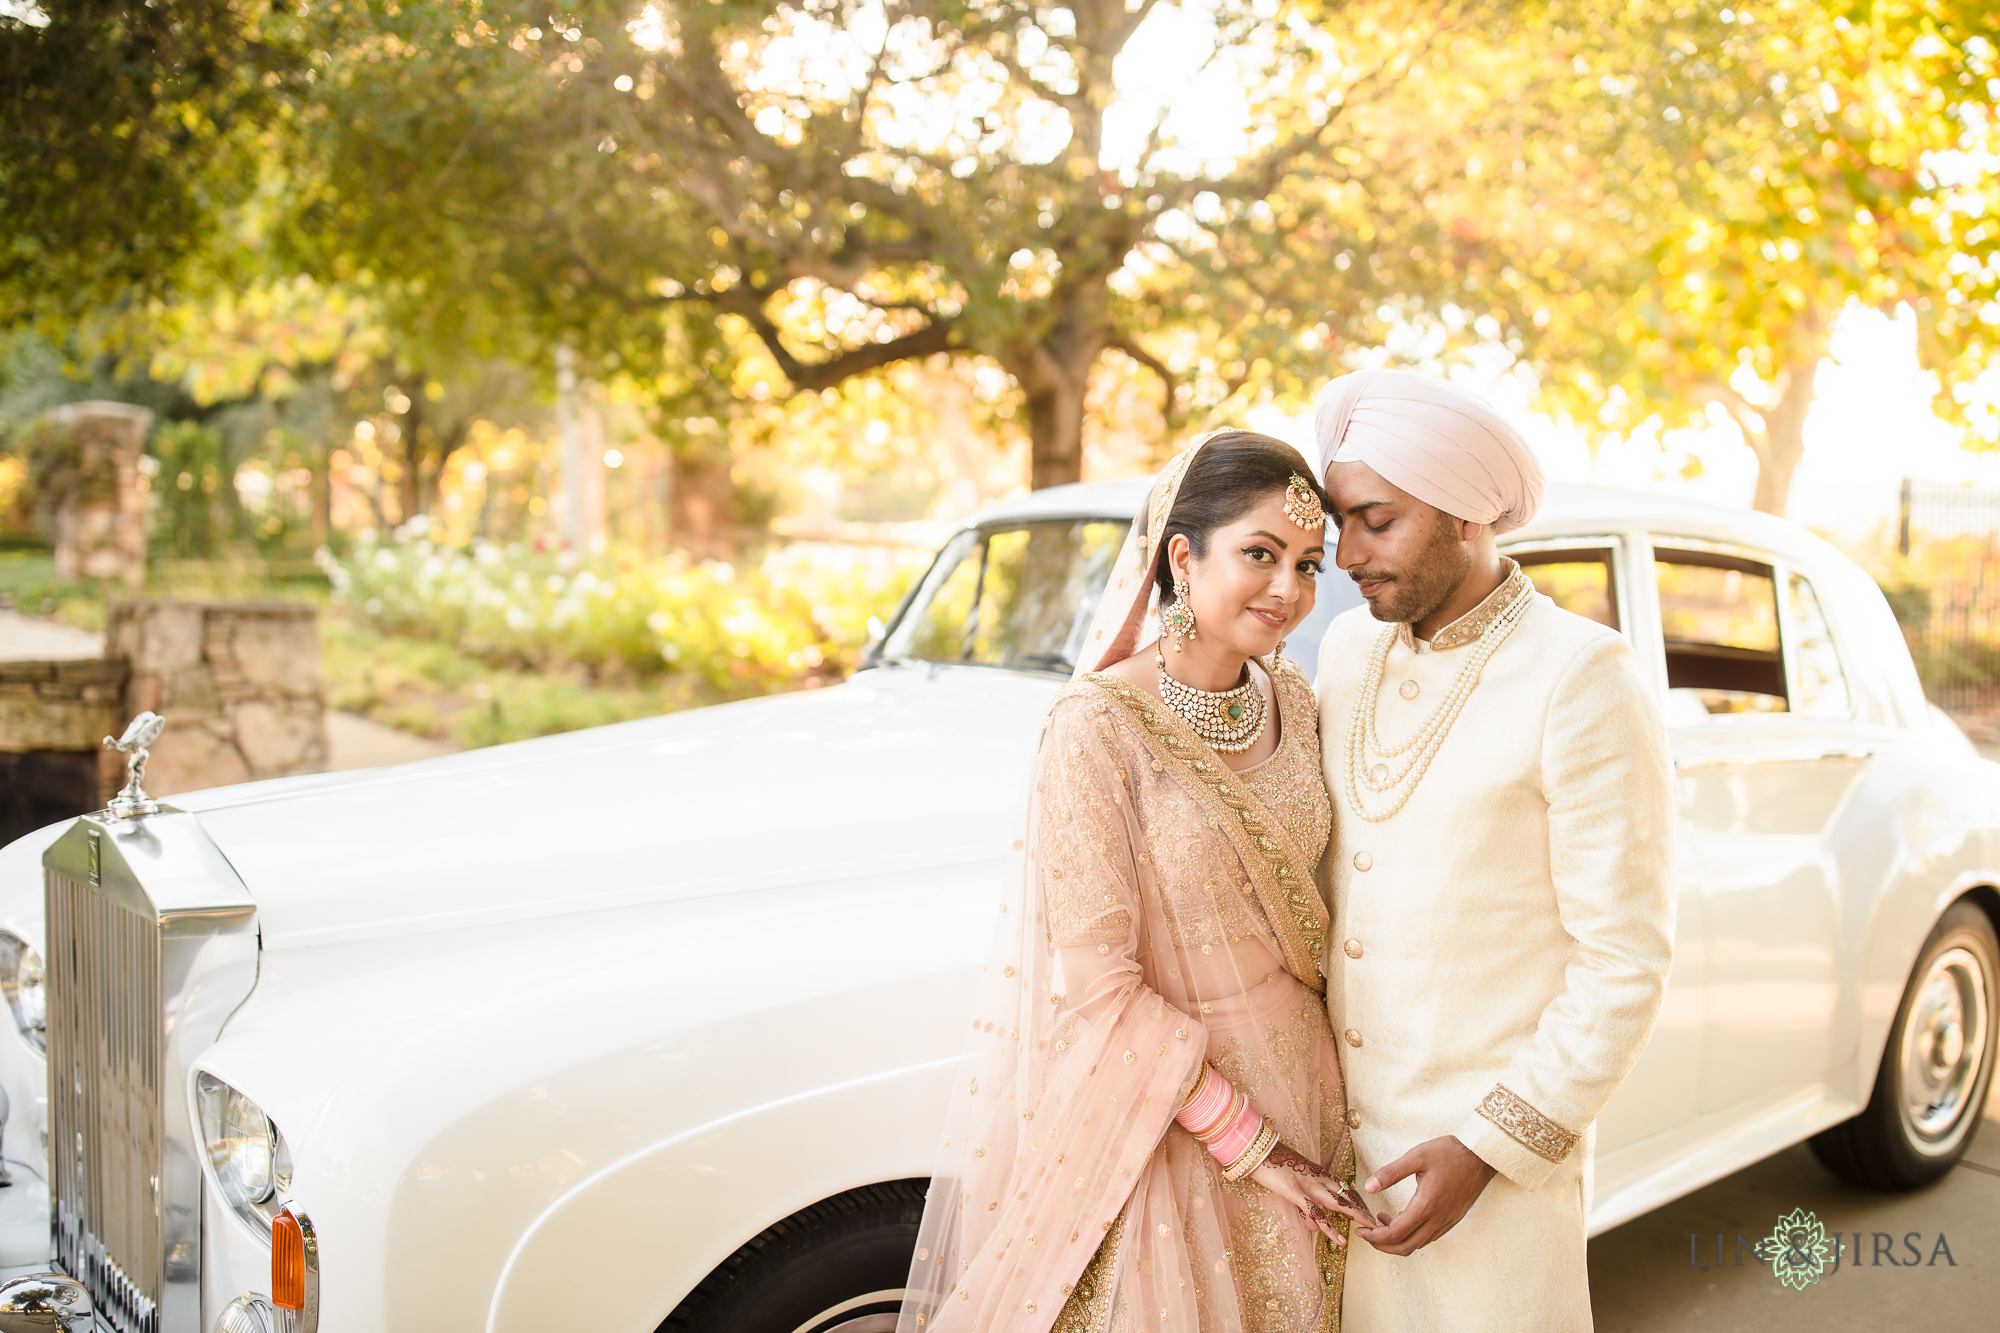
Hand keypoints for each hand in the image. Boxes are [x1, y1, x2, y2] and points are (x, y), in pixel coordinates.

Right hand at [1248, 1140, 1376, 1243]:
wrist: (1255, 1149)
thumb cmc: (1271, 1164)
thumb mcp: (1292, 1183)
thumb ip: (1305, 1206)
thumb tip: (1313, 1226)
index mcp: (1318, 1173)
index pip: (1345, 1188)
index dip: (1359, 1202)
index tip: (1370, 1212)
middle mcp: (1318, 1178)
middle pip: (1348, 1195)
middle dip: (1364, 1210)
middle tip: (1379, 1223)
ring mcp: (1308, 1185)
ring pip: (1339, 1204)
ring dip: (1357, 1217)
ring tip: (1372, 1230)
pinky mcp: (1296, 1193)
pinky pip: (1317, 1213)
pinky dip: (1330, 1228)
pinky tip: (1342, 1240)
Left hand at [1353, 1135, 1495, 1255]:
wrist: (1482, 1155)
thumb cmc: (1449, 1153)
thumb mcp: (1416, 1157)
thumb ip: (1391, 1173)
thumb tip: (1368, 1187)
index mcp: (1426, 1206)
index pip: (1395, 1234)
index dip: (1374, 1236)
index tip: (1360, 1230)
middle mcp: (1438, 1220)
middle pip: (1405, 1247)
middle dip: (1382, 1245)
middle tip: (1367, 1232)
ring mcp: (1447, 1222)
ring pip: (1417, 1244)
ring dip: (1397, 1239)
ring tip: (1381, 1221)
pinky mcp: (1453, 1219)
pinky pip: (1428, 1237)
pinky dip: (1411, 1235)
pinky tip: (1402, 1218)